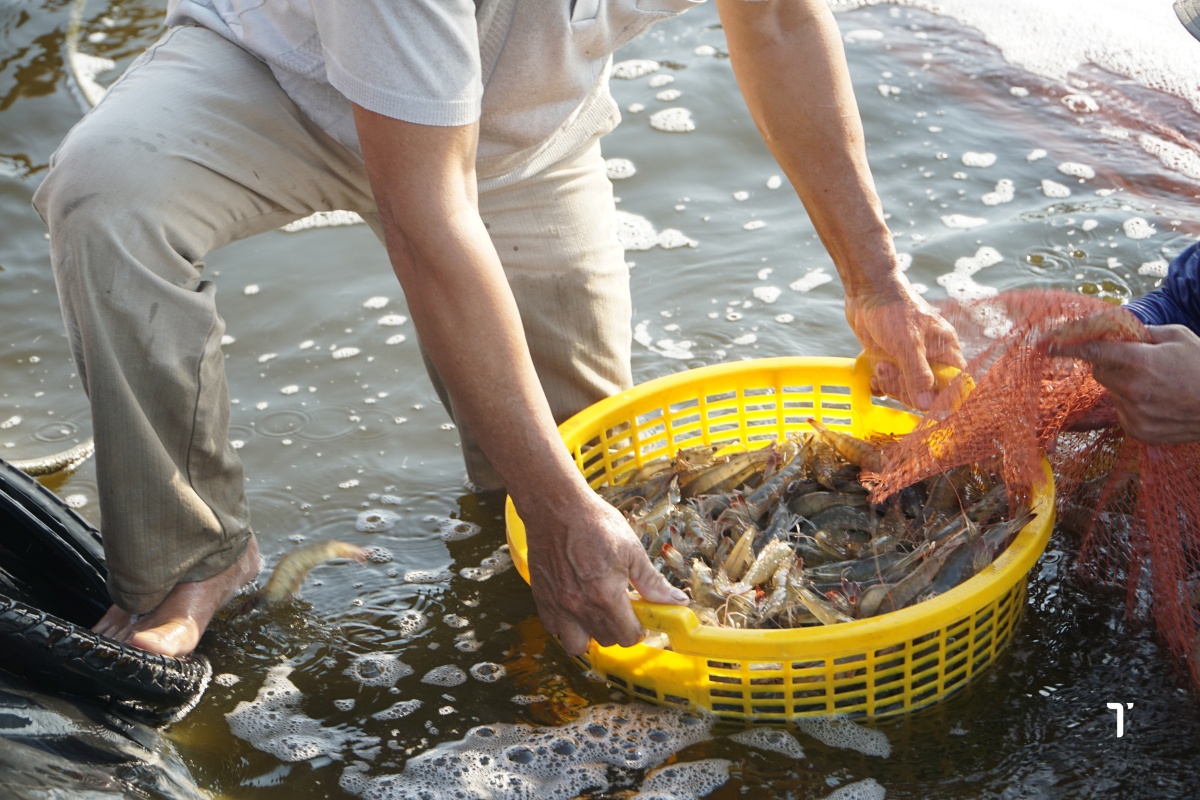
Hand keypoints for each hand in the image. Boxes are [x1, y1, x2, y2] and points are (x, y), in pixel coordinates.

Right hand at [523, 489, 687, 655]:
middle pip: (606, 640)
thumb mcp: (632, 550)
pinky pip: (553, 628)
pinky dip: (565, 625)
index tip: (639, 617)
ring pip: (576, 644)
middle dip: (618, 629)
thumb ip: (652, 582)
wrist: (556, 508)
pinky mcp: (542, 599)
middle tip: (621, 608)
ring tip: (596, 614)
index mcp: (606, 596)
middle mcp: (580, 607)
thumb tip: (676, 600)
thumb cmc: (594, 523)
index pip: (628, 636)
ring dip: (590, 635)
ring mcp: (558, 605)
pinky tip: (575, 606)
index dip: (638, 629)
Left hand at [845, 280, 965, 410]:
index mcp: (946, 351)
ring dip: (891, 384)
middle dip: (906, 388)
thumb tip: (926, 405)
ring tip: (881, 366)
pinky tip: (874, 375)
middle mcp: (931, 358)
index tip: (925, 401)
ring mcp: (909, 361)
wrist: (867, 291)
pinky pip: (889, 385)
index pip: (956, 384)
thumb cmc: (894, 310)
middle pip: (927, 393)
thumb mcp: (908, 344)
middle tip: (891, 370)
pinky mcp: (891, 361)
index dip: (943, 397)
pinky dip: (880, 384)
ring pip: (906, 391)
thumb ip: (918, 375)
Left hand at [1048, 324, 1199, 443]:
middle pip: (1098, 371)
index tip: (1050, 343)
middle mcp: (1134, 390)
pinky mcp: (1137, 430)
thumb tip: (1115, 330)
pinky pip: (1120, 410)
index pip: (1093, 352)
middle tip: (1134, 360)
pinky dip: (1131, 402)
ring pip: (1110, 391)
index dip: (1069, 346)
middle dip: (1108, 362)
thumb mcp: (1177, 337)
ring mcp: (1134, 414)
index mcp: (1142, 363)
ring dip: (1123, 384)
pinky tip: (1156, 401)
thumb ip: (1141, 333)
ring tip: (1156, 384)